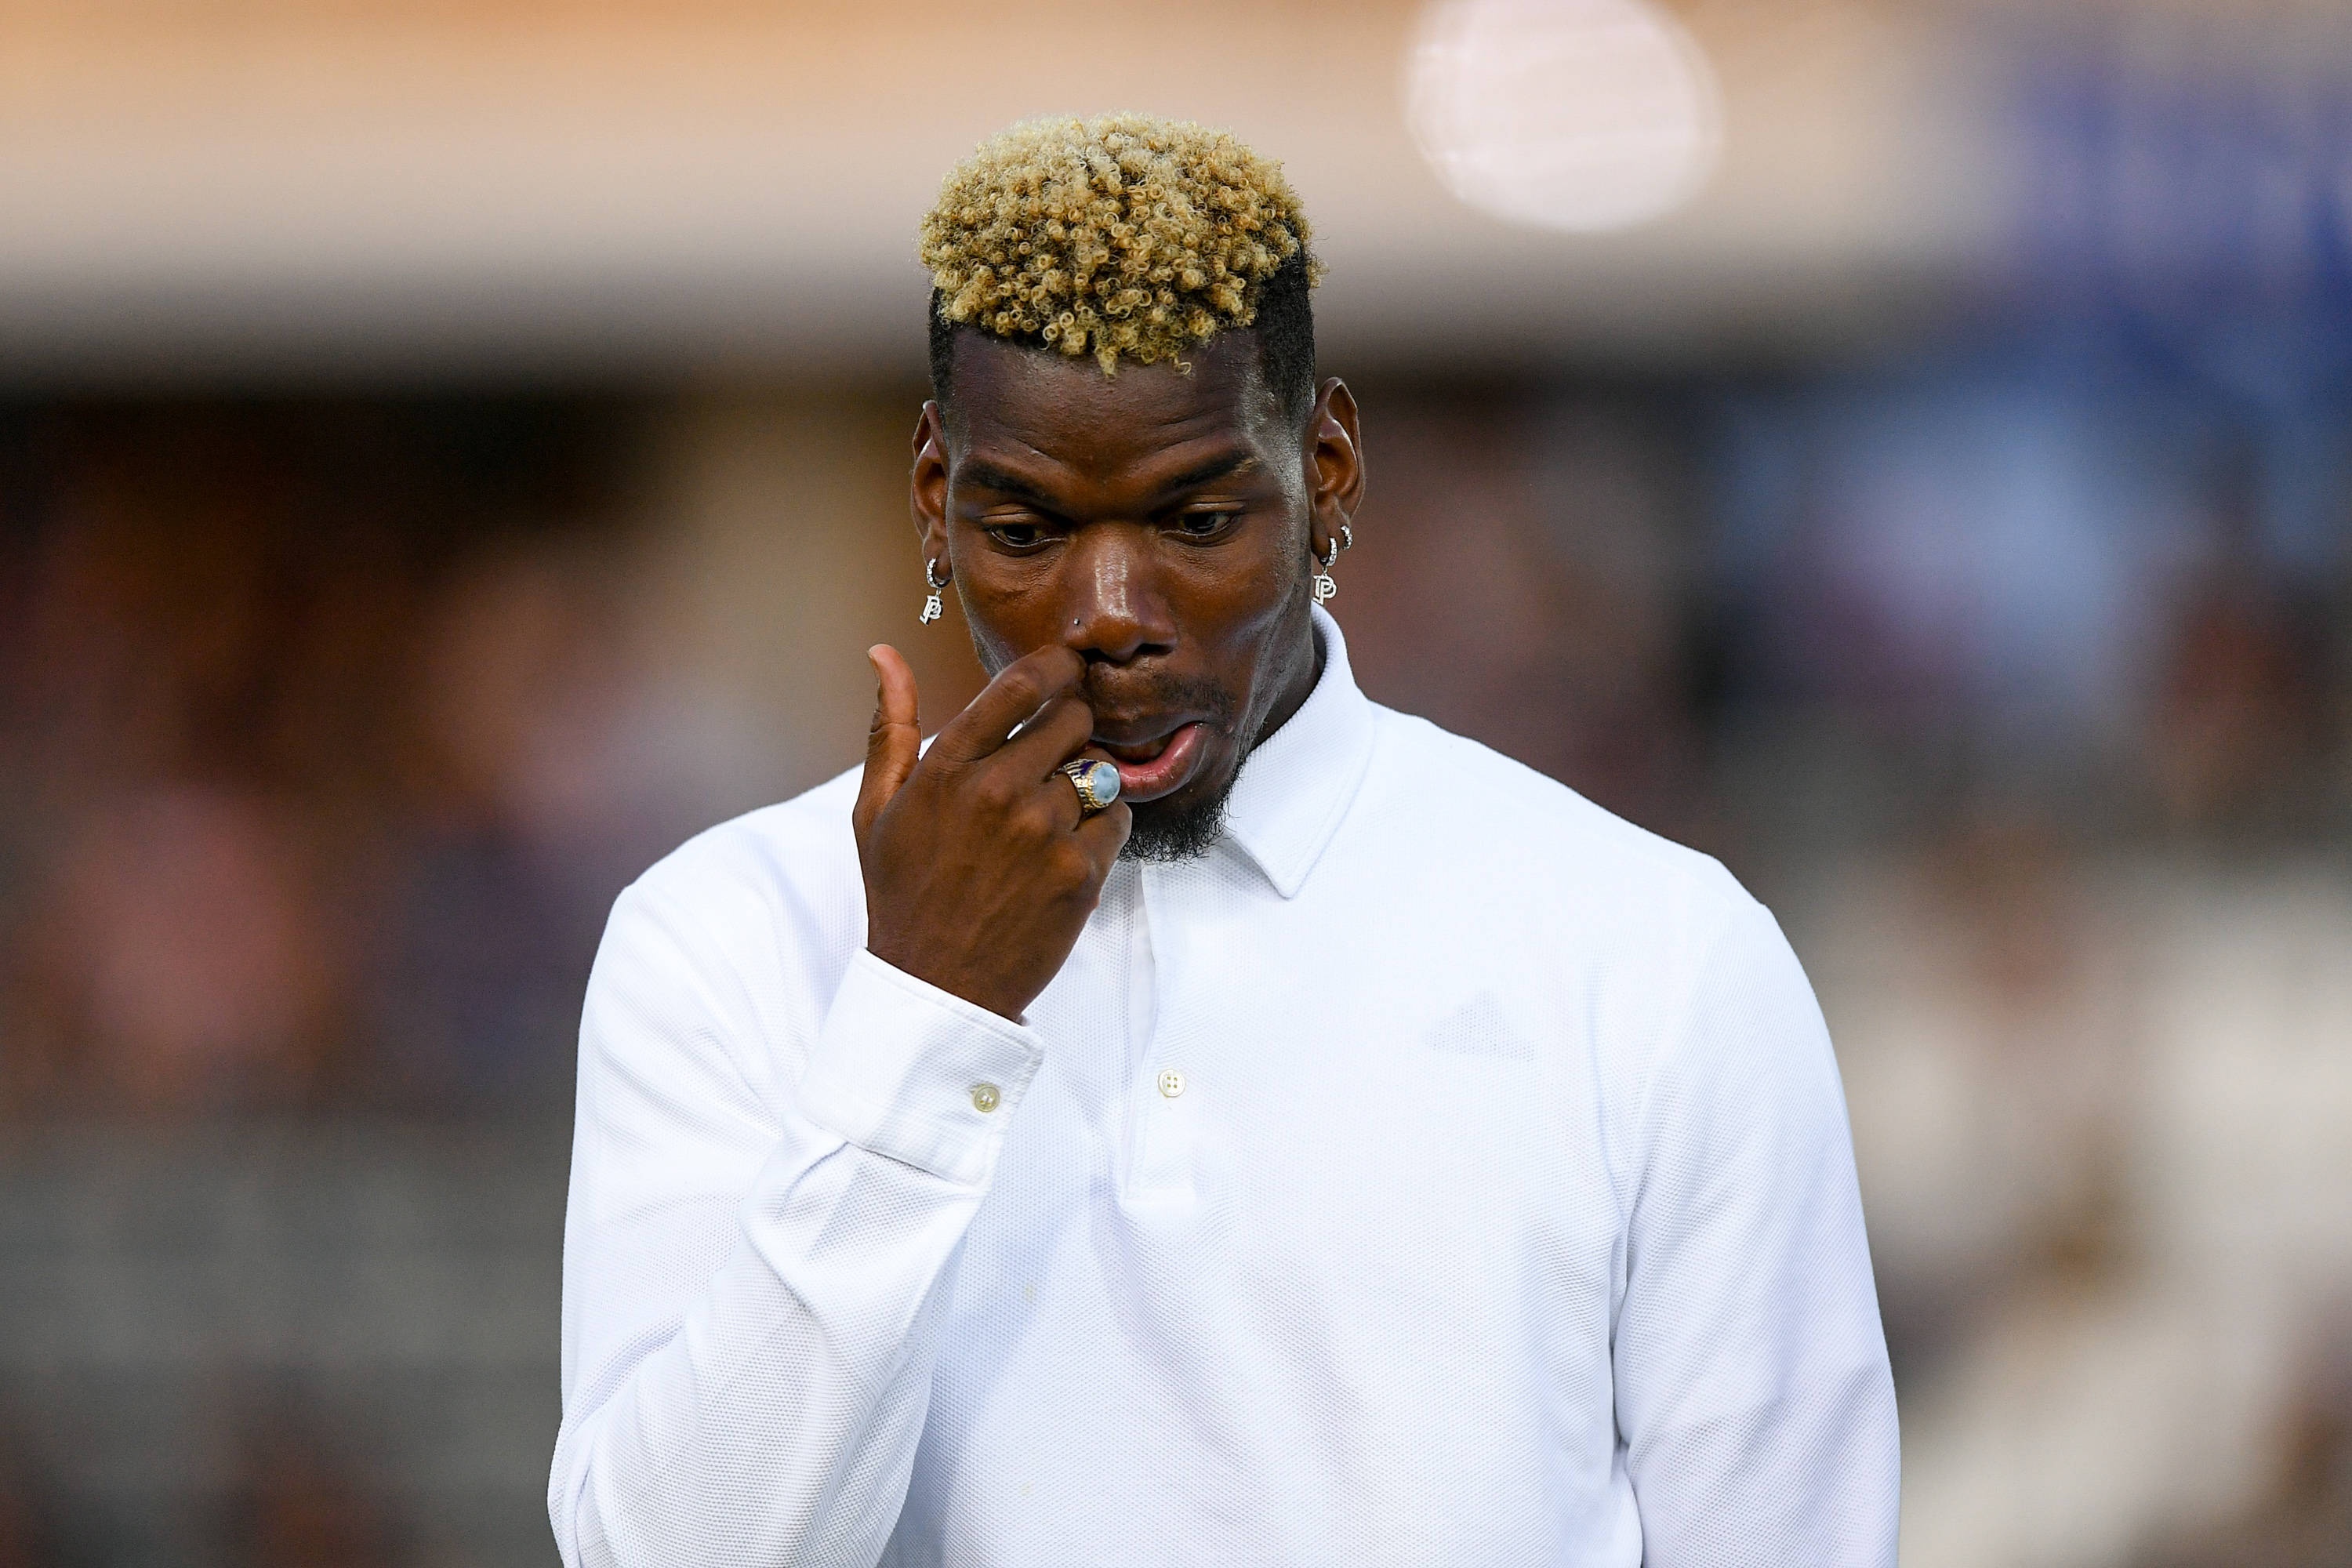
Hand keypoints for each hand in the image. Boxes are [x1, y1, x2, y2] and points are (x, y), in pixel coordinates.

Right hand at [854, 643, 1131, 1021]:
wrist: (937, 986)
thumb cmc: (904, 894)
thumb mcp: (877, 809)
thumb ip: (889, 727)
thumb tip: (884, 653)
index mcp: (948, 767)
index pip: (1021, 685)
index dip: (1057, 667)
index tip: (1068, 668)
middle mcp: (998, 790)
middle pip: (1074, 720)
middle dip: (1071, 732)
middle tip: (1051, 764)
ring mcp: (1043, 832)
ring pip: (1099, 770)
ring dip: (1084, 786)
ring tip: (1049, 822)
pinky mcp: (1080, 873)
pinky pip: (1118, 819)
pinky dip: (1102, 830)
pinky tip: (1065, 854)